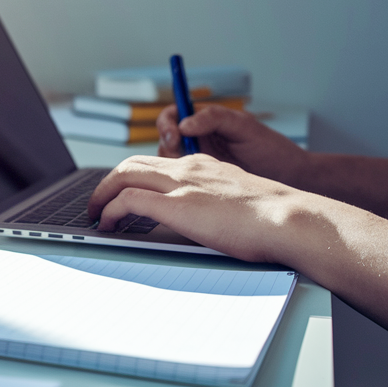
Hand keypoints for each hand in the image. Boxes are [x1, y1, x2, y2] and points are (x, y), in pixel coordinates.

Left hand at [88, 154, 313, 262]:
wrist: (292, 220)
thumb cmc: (276, 220)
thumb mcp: (242, 202)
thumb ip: (221, 203)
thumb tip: (213, 220)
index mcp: (204, 166)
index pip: (156, 162)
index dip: (132, 175)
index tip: (122, 192)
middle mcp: (188, 168)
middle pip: (131, 164)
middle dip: (108, 182)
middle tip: (98, 202)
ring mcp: (181, 185)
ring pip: (123, 176)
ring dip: (101, 195)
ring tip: (95, 213)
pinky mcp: (176, 205)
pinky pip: (127, 201)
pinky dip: (109, 210)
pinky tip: (106, 224)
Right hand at [157, 104, 309, 185]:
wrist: (291, 179)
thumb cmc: (272, 150)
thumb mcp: (245, 127)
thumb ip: (214, 118)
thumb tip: (184, 124)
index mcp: (205, 121)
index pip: (173, 115)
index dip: (167, 123)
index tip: (175, 135)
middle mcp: (198, 140)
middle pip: (166, 139)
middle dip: (168, 146)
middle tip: (182, 155)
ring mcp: (199, 162)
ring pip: (170, 161)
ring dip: (173, 165)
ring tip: (194, 170)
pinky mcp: (202, 183)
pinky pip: (181, 180)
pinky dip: (181, 182)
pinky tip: (196, 185)